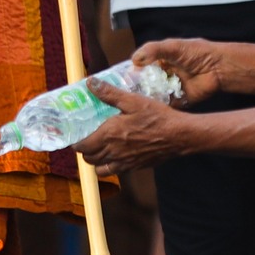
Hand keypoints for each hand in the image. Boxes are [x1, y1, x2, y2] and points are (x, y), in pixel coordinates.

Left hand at [75, 82, 194, 173]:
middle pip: (88, 158)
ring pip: (98, 168)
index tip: (76, 133)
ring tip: (98, 147)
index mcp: (109, 135)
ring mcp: (123, 162)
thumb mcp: (133, 100)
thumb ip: (109, 93)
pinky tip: (114, 155)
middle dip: (84, 149)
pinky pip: (113, 172)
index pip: (81, 145)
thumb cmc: (157, 117)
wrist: (179, 136)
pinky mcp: (134, 167)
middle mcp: (113, 152)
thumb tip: (91, 83)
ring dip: (95, 159)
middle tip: (87, 137)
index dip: (75, 141)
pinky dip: (108, 167)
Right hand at [131, 38, 224, 104]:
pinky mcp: (177, 101)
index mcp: (159, 60)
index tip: (119, 80)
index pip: (139, 67)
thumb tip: (134, 60)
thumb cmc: (197, 53)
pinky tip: (150, 110)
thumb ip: (153, 50)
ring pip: (152, 96)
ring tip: (133, 104)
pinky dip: (158, 108)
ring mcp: (169, 88)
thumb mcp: (172, 46)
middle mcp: (162, 75)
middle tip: (124, 95)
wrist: (218, 68)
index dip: (130, 73)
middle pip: (143, 83)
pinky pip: (165, 106)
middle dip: (135, 89)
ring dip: (145, 99)